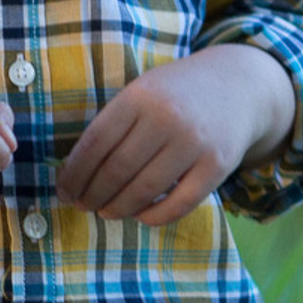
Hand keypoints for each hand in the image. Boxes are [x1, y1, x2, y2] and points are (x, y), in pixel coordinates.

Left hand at [55, 43, 295, 223]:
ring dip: (118, 207)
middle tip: (81, 206)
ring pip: (144, 188)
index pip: (95, 142)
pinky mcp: (218, 166)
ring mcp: (194, 142)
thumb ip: (114, 124)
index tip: (63, 190)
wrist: (238, 85)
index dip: (75, 172)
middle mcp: (166, 118)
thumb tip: (76, 172)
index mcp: (139, 96)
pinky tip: (140, 216)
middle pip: (117, 168)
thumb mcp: (142, 92)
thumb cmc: (176, 94)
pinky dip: (154, 216)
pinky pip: (180, 203)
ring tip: (104, 212)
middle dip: (93, 193)